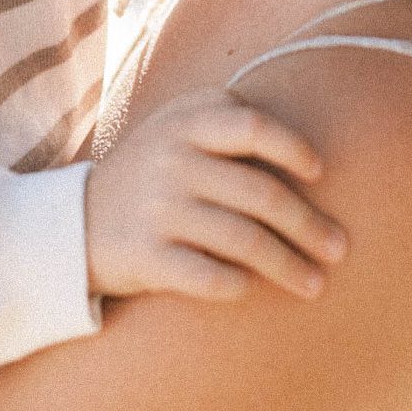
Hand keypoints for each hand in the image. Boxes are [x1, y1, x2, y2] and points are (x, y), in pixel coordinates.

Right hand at [84, 91, 344, 302]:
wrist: (71, 223)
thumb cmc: (148, 172)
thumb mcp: (173, 127)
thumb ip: (224, 118)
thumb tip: (304, 142)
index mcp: (183, 124)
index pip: (252, 127)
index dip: (293, 148)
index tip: (319, 173)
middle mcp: (171, 162)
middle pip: (262, 195)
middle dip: (309, 226)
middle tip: (340, 248)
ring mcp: (157, 211)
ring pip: (245, 242)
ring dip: (289, 267)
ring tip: (316, 284)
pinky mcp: (146, 258)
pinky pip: (210, 278)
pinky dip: (240, 286)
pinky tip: (255, 292)